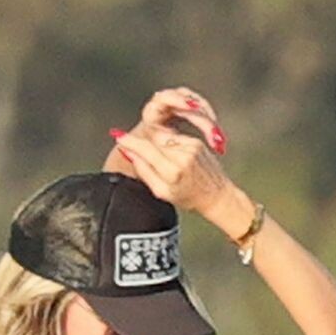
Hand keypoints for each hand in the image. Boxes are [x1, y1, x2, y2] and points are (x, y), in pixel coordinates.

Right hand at [105, 88, 231, 208]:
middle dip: (142, 143)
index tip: (118, 137)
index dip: (130, 142)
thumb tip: (130, 153)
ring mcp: (191, 147)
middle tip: (130, 144)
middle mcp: (182, 156)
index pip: (146, 150)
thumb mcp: (163, 192)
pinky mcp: (197, 143)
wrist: (217, 195)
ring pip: (164, 140)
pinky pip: (175, 140)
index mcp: (173, 171)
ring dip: (157, 146)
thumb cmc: (188, 197)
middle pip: (154, 142)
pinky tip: (174, 159)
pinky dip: (170, 146)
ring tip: (162, 161)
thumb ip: (145, 171)